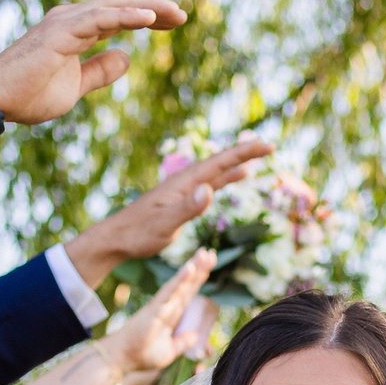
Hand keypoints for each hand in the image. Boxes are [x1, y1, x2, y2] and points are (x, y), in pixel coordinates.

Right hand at [0, 0, 187, 127]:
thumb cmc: (28, 95)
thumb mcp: (75, 86)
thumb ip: (99, 71)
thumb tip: (126, 58)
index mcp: (75, 30)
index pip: (117, 16)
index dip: (146, 15)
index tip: (172, 22)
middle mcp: (71, 20)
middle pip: (120, 5)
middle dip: (153, 7)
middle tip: (182, 14)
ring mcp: (65, 23)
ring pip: (113, 6)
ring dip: (147, 8)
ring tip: (175, 13)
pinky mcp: (61, 33)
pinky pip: (100, 19)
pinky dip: (126, 15)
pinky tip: (149, 17)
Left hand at [70, 140, 275, 278]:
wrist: (116, 238)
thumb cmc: (138, 234)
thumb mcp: (164, 224)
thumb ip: (187, 208)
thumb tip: (209, 190)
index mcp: (183, 183)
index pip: (219, 163)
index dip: (243, 153)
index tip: (266, 146)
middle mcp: (184, 181)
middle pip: (220, 162)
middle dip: (245, 152)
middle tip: (269, 146)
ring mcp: (183, 189)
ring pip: (216, 171)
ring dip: (237, 162)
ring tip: (257, 156)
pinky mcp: (181, 199)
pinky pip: (210, 183)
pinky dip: (225, 177)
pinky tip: (234, 177)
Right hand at [102, 253, 219, 376]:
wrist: (120, 358)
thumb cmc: (140, 354)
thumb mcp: (169, 351)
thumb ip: (182, 342)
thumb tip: (195, 335)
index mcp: (171, 315)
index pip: (189, 293)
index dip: (199, 279)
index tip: (210, 265)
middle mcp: (167, 306)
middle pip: (187, 285)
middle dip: (200, 269)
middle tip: (211, 252)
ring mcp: (161, 305)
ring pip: (181, 284)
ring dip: (194, 269)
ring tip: (205, 253)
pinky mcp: (155, 309)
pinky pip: (170, 292)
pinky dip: (181, 280)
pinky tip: (191, 268)